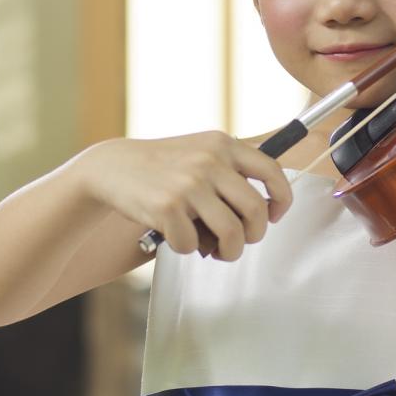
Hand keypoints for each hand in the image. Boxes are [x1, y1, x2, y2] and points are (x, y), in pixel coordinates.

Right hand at [77, 132, 292, 259]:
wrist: (113, 167)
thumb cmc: (164, 166)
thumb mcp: (201, 151)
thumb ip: (231, 170)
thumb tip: (266, 211)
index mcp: (223, 144)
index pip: (272, 171)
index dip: (281, 200)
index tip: (273, 216)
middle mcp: (210, 161)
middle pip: (256, 210)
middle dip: (253, 235)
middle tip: (240, 242)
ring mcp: (189, 183)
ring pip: (232, 233)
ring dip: (228, 251)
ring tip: (217, 250)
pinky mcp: (167, 206)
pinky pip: (192, 244)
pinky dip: (187, 248)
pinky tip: (177, 236)